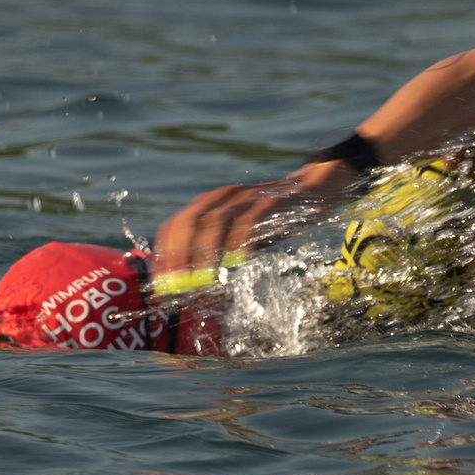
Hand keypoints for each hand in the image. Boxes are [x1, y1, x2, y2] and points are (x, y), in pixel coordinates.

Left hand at [153, 159, 360, 276]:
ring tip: (202, 278)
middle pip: (190, 222)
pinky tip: (235, 261)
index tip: (162, 279)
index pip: (176, 224)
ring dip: (205, 252)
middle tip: (179, 283)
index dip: (165, 252)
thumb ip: (219, 251)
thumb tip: (194, 283)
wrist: (312, 191)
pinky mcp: (270, 202)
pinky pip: (249, 220)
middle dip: (180, 255)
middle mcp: (223, 197)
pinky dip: (239, 241)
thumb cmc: (271, 220)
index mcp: (210, 204)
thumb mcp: (240, 234)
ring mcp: (246, 198)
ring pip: (215, 222)